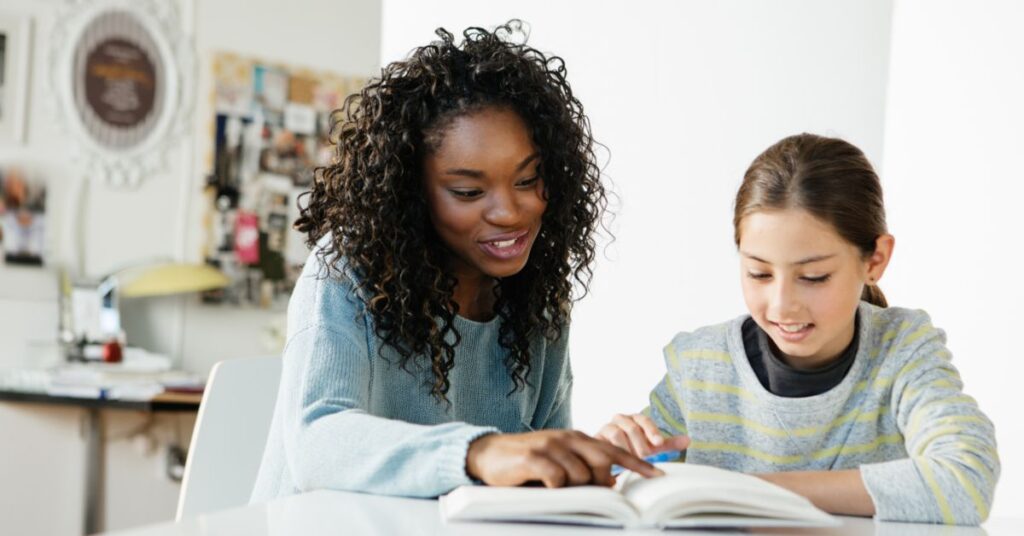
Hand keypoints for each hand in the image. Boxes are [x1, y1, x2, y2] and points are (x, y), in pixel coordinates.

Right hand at [466, 430, 662, 487]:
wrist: (488, 454)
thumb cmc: (527, 464)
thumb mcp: (558, 462)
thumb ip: (582, 469)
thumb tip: (608, 485)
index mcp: (576, 438)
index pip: (613, 450)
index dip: (637, 463)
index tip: (658, 475)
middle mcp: (567, 437)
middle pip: (603, 460)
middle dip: (602, 482)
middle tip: (590, 493)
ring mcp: (551, 445)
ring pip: (581, 475)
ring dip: (572, 489)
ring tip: (553, 489)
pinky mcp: (534, 456)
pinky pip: (557, 478)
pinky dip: (555, 489)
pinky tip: (543, 487)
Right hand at [596, 413, 689, 456]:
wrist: (609, 456)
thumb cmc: (633, 450)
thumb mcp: (652, 448)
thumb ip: (667, 444)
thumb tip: (688, 440)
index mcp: (635, 419)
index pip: (644, 420)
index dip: (652, 431)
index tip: (659, 443)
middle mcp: (620, 419)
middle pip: (631, 428)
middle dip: (640, 444)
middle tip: (645, 457)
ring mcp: (607, 427)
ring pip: (617, 434)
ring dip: (626, 449)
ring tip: (632, 461)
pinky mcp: (597, 437)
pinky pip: (604, 443)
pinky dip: (613, 452)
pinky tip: (618, 463)